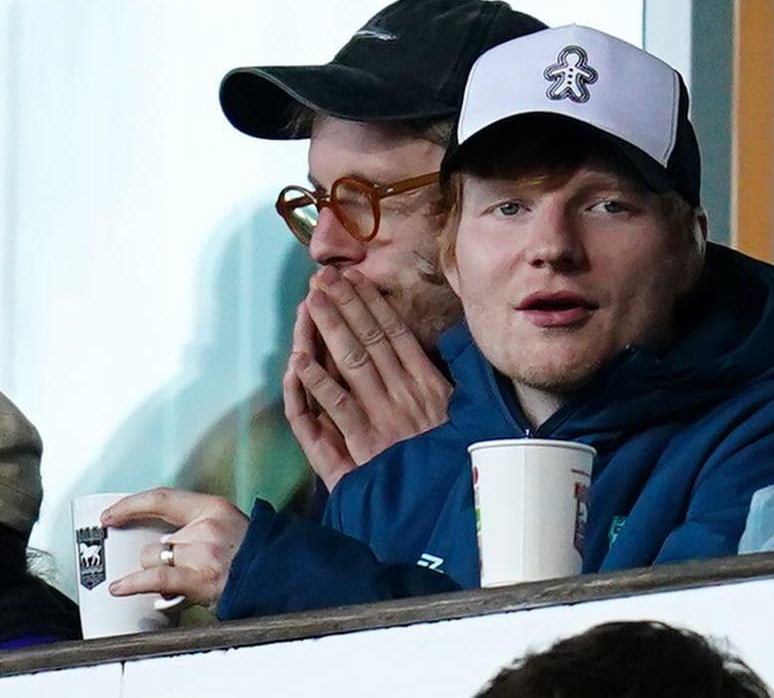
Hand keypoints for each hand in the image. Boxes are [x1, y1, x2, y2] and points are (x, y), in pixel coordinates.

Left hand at [103, 489, 248, 612]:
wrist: (280, 575)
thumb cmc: (255, 554)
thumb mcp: (229, 526)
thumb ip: (199, 526)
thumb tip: (163, 541)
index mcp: (214, 507)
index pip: (162, 499)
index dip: (131, 505)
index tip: (110, 514)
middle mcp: (206, 526)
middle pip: (156, 539)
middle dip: (156, 556)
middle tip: (168, 566)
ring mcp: (202, 552)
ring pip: (153, 558)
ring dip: (157, 571)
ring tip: (177, 581)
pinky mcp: (200, 578)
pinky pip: (156, 577)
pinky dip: (134, 582)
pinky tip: (120, 587)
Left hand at [283, 267, 451, 489]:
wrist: (454, 502)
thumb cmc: (460, 458)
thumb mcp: (467, 411)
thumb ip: (456, 377)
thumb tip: (455, 342)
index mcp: (430, 383)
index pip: (396, 333)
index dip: (373, 304)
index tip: (355, 279)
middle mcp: (407, 393)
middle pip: (370, 339)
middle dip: (346, 304)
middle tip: (323, 277)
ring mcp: (385, 416)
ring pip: (353, 362)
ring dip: (330, 329)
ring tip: (312, 300)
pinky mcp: (366, 443)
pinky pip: (338, 406)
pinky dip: (317, 382)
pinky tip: (300, 358)